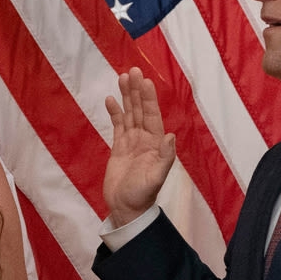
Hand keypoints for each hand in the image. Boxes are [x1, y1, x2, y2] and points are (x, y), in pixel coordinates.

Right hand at [103, 69, 176, 226]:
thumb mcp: (156, 178)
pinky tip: (110, 99)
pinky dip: (114, 112)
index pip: (151, 115)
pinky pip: (117, 125)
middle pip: (140, 109)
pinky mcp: (119, 147)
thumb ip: (165, 157)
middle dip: (137, 90)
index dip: (148, 98)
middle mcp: (144, 139)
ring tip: (122, 77)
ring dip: (126, 96)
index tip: (145, 81)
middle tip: (132, 71)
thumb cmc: (142, 195)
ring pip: (129, 113)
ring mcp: (131, 142)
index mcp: (155, 143)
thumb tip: (170, 136)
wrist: (126, 208)